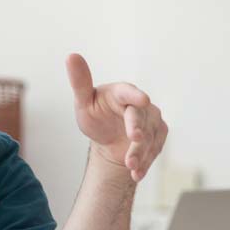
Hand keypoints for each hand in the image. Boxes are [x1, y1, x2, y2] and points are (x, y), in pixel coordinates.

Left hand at [66, 53, 167, 181]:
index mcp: (121, 92)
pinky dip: (145, 163)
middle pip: (141, 116)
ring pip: (149, 136)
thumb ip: (79, 82)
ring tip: (130, 165)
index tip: (141, 99)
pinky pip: (154, 150)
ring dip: (140, 152)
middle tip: (135, 137)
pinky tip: (135, 173)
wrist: (108, 140)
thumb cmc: (95, 116)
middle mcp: (140, 105)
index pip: (128, 92)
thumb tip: (71, 56)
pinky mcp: (157, 137)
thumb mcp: (83, 102)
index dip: (134, 95)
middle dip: (138, 127)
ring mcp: (152, 121)